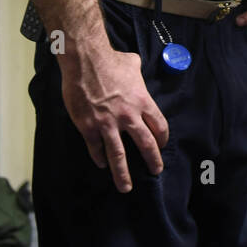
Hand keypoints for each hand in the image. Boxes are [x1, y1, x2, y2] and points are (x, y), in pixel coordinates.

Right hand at [59, 49, 168, 192]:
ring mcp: (108, 124)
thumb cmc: (110, 60)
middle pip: (146, 144)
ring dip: (123, 173)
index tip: (161, 146)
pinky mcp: (88, 126)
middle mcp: (129, 116)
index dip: (162, 139)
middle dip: (152, 160)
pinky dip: (99, 158)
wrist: (85, 61)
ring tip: (126, 187)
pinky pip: (95, 148)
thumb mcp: (132, 64)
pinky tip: (102, 164)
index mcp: (143, 102)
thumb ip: (137, 73)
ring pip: (119, 155)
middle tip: (155, 171)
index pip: (160, 127)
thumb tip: (136, 67)